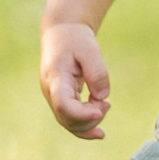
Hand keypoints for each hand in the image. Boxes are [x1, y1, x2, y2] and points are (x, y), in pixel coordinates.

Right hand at [40, 22, 112, 138]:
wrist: (61, 32)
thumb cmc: (75, 38)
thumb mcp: (90, 49)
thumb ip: (97, 72)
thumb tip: (102, 96)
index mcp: (56, 77)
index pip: (63, 105)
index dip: (82, 114)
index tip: (101, 109)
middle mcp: (51, 91)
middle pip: (67, 119)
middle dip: (90, 119)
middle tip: (107, 104)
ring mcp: (54, 96)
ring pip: (69, 122)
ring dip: (89, 123)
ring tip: (106, 107)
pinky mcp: (61, 98)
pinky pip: (71, 118)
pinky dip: (85, 124)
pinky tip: (99, 127)